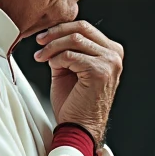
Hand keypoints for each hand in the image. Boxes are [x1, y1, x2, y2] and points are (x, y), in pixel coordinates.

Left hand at [35, 21, 122, 144]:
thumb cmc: (76, 103)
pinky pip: (70, 55)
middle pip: (81, 29)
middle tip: (40, 42)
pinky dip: (56, 60)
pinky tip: (51, 67)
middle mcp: (114, 55)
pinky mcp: (100, 71)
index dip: (61, 29)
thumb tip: (51, 35)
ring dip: (52, 47)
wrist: (79, 127)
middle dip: (55, 33)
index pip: (85, 28)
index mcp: (111, 52)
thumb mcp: (72, 68)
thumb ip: (68, 49)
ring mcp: (110, 62)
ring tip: (41, 57)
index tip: (44, 37)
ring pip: (74, 40)